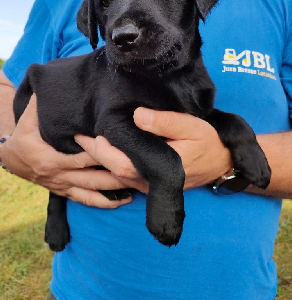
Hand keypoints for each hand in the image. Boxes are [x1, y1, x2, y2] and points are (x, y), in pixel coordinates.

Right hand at [0, 95, 131, 207]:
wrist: (13, 161)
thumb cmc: (23, 138)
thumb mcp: (27, 121)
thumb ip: (39, 106)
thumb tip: (48, 88)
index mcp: (51, 160)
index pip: (82, 157)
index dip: (100, 153)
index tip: (120, 148)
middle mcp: (60, 176)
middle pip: (93, 177)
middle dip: (116, 174)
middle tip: (139, 169)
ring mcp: (65, 186)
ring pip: (94, 191)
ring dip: (116, 189)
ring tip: (138, 185)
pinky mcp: (67, 192)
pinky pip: (87, 201)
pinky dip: (105, 202)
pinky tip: (124, 200)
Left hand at [75, 107, 232, 191]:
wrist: (220, 162)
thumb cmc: (207, 142)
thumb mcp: (191, 127)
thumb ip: (166, 122)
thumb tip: (138, 115)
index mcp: (160, 168)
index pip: (123, 164)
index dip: (104, 152)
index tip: (90, 134)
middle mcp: (150, 180)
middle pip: (115, 172)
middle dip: (94, 154)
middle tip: (78, 136)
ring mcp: (148, 183)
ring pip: (118, 176)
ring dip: (100, 161)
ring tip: (83, 143)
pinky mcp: (149, 181)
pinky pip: (124, 175)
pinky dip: (110, 164)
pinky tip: (101, 152)